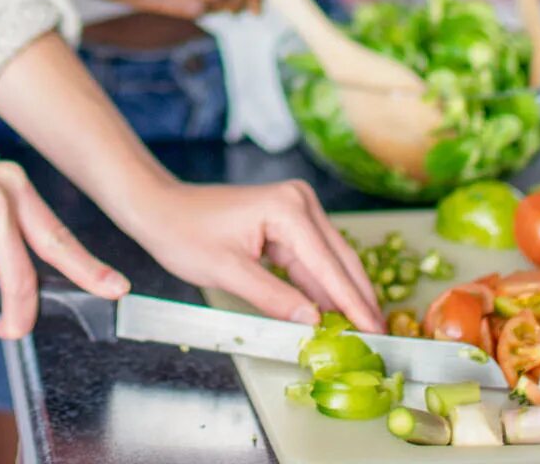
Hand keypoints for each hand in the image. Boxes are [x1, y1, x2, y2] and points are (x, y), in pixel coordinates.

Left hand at [116, 178, 382, 333]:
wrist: (160, 208)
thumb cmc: (184, 233)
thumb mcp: (227, 272)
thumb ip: (273, 298)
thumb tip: (314, 323)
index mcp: (288, 208)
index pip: (329, 265)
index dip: (353, 303)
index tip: (374, 331)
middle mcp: (300, 203)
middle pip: (340, 260)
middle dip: (358, 300)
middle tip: (380, 337)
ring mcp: (296, 211)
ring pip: (329, 262)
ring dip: (343, 296)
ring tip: (362, 331)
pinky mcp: (288, 223)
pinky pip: (311, 261)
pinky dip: (321, 288)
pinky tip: (334, 313)